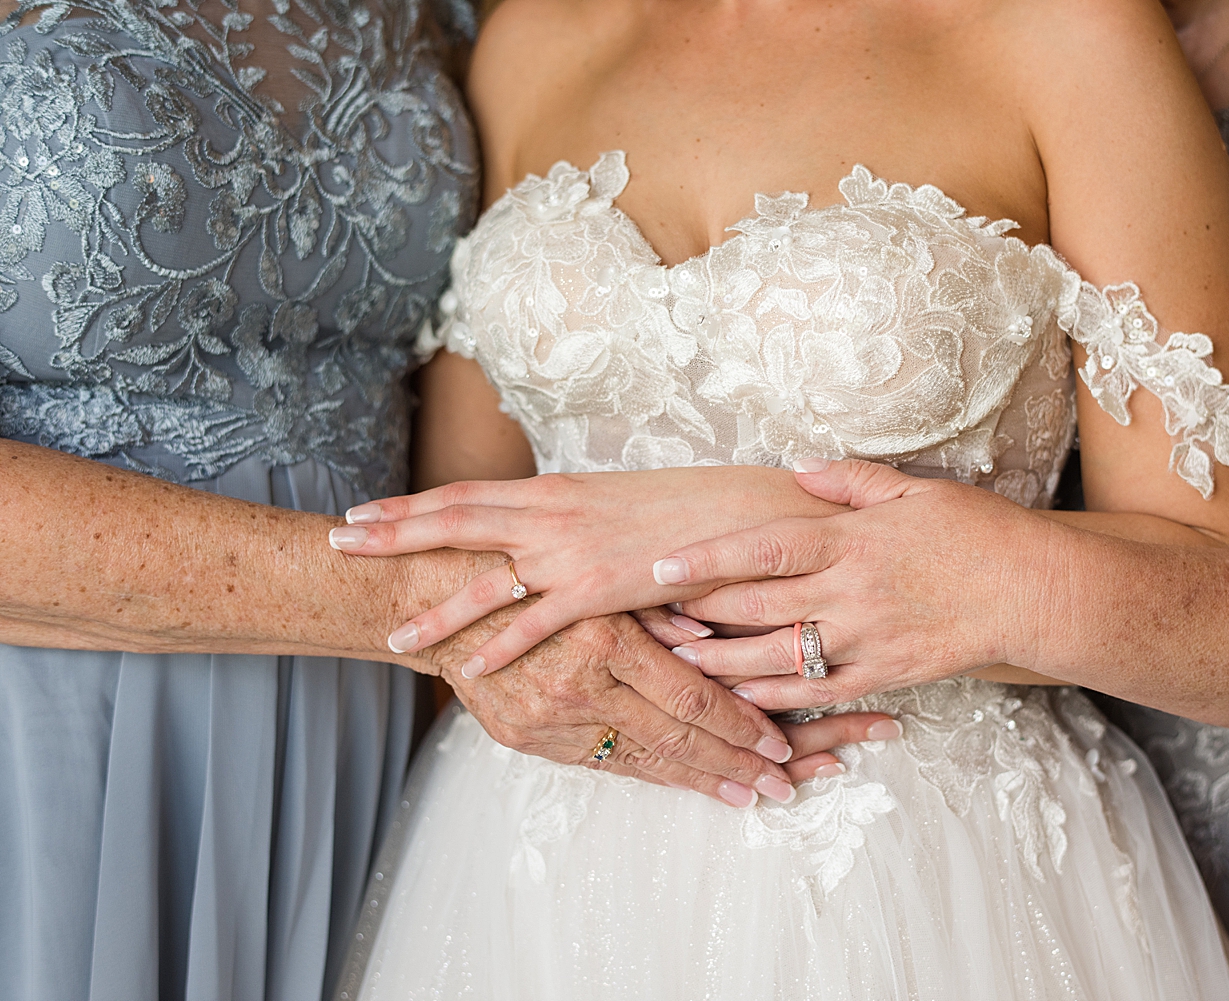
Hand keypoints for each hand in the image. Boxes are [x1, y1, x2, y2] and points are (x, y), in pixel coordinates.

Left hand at [329, 466, 844, 676]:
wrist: (745, 507)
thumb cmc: (691, 505)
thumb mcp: (619, 504)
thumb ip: (576, 519)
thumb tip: (544, 533)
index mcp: (557, 489)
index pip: (469, 496)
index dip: (413, 506)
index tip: (365, 512)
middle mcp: (554, 513)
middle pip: (456, 520)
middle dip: (393, 533)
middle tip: (338, 541)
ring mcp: (575, 550)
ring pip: (488, 577)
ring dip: (436, 606)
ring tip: (391, 633)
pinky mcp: (604, 587)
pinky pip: (542, 622)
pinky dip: (504, 645)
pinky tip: (472, 669)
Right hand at [416, 605, 893, 802]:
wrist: (434, 596)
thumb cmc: (530, 567)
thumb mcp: (598, 574)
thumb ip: (656, 608)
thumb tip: (712, 634)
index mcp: (604, 636)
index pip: (690, 696)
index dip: (740, 724)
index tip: (782, 747)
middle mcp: (579, 685)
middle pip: (676, 737)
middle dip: (736, 764)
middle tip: (786, 785)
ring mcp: (551, 719)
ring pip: (643, 758)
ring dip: (701, 778)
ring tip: (749, 796)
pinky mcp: (530, 739)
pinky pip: (604, 762)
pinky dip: (651, 773)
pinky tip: (687, 782)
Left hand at [657, 458, 1044, 710]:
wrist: (1034, 591)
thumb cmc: (977, 533)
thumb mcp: (914, 490)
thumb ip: (851, 481)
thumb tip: (799, 468)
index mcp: (851, 541)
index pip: (762, 549)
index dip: (706, 559)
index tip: (659, 566)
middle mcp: (850, 592)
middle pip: (755, 608)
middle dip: (696, 614)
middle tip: (649, 617)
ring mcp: (865, 640)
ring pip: (776, 659)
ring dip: (721, 664)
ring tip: (678, 662)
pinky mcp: (884, 676)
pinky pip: (818, 694)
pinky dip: (775, 701)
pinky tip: (740, 700)